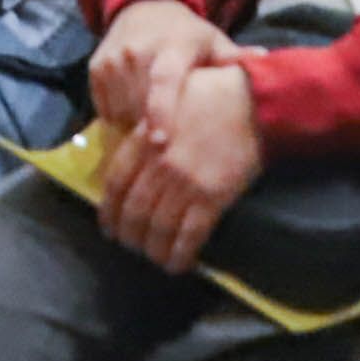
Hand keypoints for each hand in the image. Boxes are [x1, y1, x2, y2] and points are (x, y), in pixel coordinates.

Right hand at [87, 0, 232, 134]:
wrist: (146, 8)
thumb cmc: (188, 36)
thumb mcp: (214, 41)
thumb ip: (235, 57)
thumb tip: (264, 60)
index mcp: (173, 46)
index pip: (164, 80)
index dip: (160, 111)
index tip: (159, 142)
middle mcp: (138, 50)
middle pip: (139, 104)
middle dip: (151, 128)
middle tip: (168, 143)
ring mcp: (114, 59)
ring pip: (120, 110)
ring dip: (134, 124)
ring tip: (152, 125)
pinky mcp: (96, 67)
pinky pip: (104, 108)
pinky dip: (118, 116)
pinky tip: (134, 111)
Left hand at [92, 55, 261, 272]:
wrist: (250, 101)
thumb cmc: (208, 96)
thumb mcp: (164, 106)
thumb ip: (145, 133)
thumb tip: (132, 164)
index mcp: (143, 141)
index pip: (115, 184)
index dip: (109, 211)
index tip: (109, 227)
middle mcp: (159, 165)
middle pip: (134, 212)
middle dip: (130, 236)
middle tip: (132, 247)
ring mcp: (185, 183)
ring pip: (158, 229)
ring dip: (153, 251)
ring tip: (155, 258)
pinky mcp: (212, 198)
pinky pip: (189, 236)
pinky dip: (180, 255)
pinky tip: (178, 264)